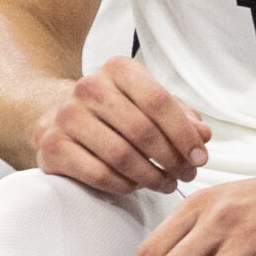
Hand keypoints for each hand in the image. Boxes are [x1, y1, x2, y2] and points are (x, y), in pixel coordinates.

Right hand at [30, 54, 211, 194]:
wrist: (53, 110)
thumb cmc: (113, 108)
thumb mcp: (149, 102)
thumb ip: (181, 116)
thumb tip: (203, 136)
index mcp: (118, 69)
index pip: (159, 102)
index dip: (184, 134)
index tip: (200, 156)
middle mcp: (89, 88)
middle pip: (141, 131)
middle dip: (171, 159)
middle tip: (186, 174)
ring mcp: (67, 117)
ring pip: (121, 156)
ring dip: (151, 176)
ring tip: (167, 183)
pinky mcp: (52, 147)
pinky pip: (98, 174)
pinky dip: (124, 185)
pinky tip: (136, 185)